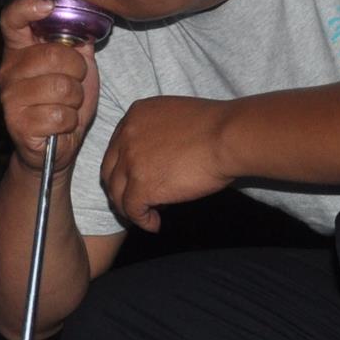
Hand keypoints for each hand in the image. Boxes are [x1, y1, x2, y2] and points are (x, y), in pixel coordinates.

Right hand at [0, 0, 100, 176]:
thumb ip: (77, 41)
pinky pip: (59, 115)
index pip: (11, 18)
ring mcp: (10, 98)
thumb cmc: (66, 102)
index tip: (48, 6)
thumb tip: (86, 17)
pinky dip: (70, 121)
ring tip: (68, 105)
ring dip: (75, 99)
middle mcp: (9, 71)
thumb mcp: (77, 67)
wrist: (55, 147)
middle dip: (77, 71)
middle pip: (53, 55)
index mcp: (20, 50)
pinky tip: (62, 123)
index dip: (27, 6)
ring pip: (60, 87)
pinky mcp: (17, 124)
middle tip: (75, 82)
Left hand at [98, 94, 233, 232]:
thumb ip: (156, 133)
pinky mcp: (141, 184)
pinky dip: (142, 221)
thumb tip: (155, 161)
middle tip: (135, 202)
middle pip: (110, 171)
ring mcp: (131, 161)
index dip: (125, 168)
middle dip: (120, 189)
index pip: (117, 148)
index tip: (138, 180)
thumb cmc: (216, 127)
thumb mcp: (175, 117)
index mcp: (134, 115)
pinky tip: (155, 224)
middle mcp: (126, 135)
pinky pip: (132, 210)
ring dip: (129, 208)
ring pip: (117, 193)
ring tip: (145, 215)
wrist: (228, 136)